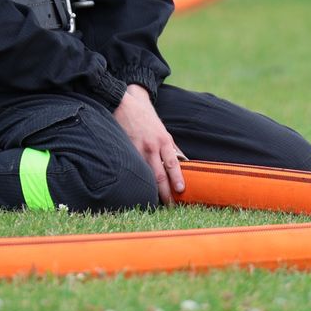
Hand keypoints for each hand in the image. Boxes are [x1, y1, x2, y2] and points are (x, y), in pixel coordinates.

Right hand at [113, 84, 185, 203]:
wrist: (126, 104)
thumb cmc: (147, 120)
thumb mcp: (164, 132)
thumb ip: (172, 149)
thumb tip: (185, 163)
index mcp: (164, 141)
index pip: (173, 164)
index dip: (177, 178)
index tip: (181, 190)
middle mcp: (152, 146)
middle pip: (160, 174)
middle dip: (165, 192)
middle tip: (170, 206)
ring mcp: (137, 149)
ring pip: (146, 174)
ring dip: (151, 190)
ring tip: (155, 204)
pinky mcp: (125, 149)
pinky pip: (133, 167)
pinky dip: (137, 179)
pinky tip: (138, 190)